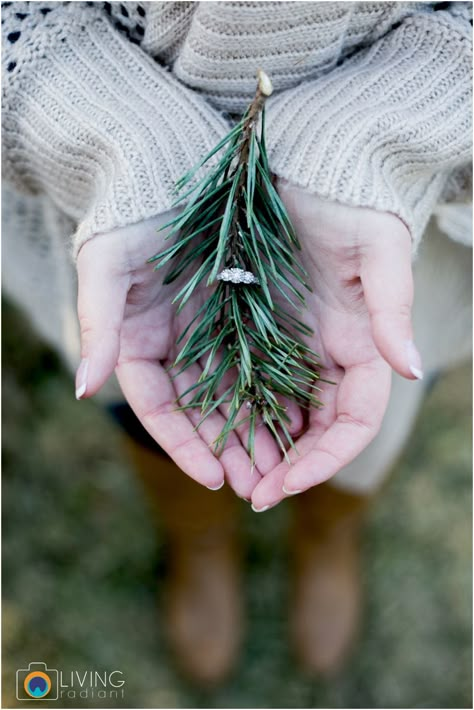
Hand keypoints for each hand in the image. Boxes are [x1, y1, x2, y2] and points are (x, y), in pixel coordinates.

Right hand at [75, 214, 275, 499]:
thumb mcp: (107, 265)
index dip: (184, 446)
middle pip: (200, 412)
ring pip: (234, 396)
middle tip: (259, 488)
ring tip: (285, 470)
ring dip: (256, 434)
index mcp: (137, 344)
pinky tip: (299, 421)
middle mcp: (173, 347)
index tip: (214, 478)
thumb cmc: (130, 215)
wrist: (164, 166)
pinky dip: (276, 394)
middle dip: (228, 451)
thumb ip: (98, 325)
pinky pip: (261, 363)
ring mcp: (207, 333)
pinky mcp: (239, 317)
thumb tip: (84, 387)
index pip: (159, 409)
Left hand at [250, 181, 421, 510]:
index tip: (286, 482)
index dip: (326, 458)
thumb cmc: (348, 202)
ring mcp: (291, 345)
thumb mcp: (378, 247)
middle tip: (252, 496)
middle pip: (314, 429)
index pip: (353, 421)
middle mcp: (327, 354)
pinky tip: (211, 434)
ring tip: (226, 478)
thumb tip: (412, 368)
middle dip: (287, 466)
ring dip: (258, 451)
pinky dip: (234, 414)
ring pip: (278, 415)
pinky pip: (244, 383)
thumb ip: (393, 308)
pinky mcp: (256, 331)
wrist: (305, 167)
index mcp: (360, 345)